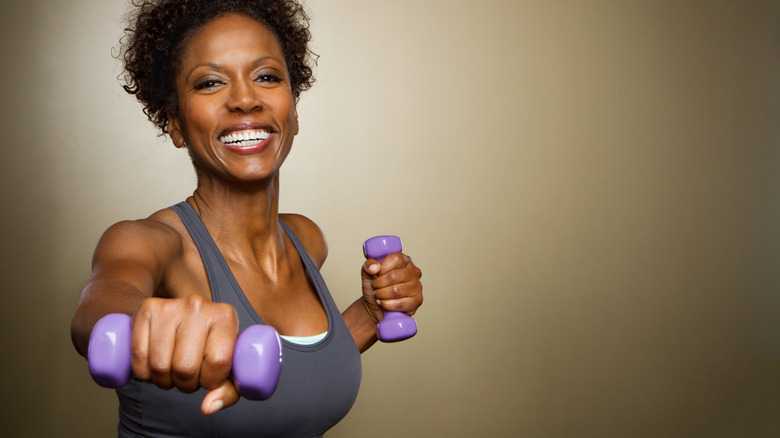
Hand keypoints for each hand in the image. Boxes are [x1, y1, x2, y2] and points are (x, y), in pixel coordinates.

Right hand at [130, 294, 239, 414]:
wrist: (184, 312)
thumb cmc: (209, 342)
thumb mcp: (229, 363)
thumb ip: (228, 390)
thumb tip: (208, 407)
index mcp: (225, 316)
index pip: (217, 362)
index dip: (210, 381)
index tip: (208, 378)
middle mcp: (198, 307)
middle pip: (185, 366)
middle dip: (185, 384)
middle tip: (187, 377)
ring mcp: (170, 307)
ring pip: (159, 365)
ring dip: (163, 380)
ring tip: (172, 372)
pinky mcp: (146, 310)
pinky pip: (138, 356)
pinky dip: (143, 373)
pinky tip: (154, 367)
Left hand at [361, 252, 422, 323]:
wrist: (375, 305)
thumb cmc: (375, 286)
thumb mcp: (368, 272)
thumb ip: (369, 265)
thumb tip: (374, 268)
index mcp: (405, 260)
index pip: (395, 259)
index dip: (382, 268)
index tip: (376, 274)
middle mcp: (414, 271)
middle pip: (394, 276)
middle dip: (378, 283)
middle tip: (374, 286)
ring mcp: (418, 286)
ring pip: (396, 291)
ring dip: (381, 294)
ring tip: (378, 294)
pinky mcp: (417, 300)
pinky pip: (400, 303)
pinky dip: (387, 304)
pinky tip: (383, 303)